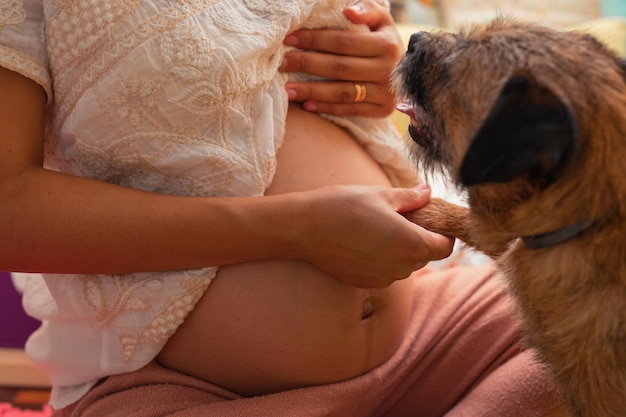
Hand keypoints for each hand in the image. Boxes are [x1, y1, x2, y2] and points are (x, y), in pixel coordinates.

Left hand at [280, 0, 403, 117]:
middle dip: (307, 64)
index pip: (342, 42)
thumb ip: (367, 9)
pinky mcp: (381, 110)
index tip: (289, 40)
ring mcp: (385, 93)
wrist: (407, 71)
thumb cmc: (383, 40)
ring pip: (342, 92)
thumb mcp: (381, 20)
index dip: (314, 40)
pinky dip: (326, 108)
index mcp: (386, 44)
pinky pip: (349, 110)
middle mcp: (387, 70)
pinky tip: (306, 105)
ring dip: (312, 91)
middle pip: (339, 67)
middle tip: (282, 64)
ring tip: (287, 89)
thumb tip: (347, 11)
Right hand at [288, 184, 453, 287]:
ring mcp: (383, 278)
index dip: (443, 233)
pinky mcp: (365, 282)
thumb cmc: (344, 206)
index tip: (432, 219)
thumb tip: (428, 191)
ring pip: (405, 265)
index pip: (445, 247)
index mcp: (412, 244)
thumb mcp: (382, 195)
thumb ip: (411, 197)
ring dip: (401, 249)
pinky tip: (365, 241)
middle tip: (404, 216)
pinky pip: (386, 272)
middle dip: (421, 238)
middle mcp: (401, 267)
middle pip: (425, 256)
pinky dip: (383, 259)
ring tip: (381, 227)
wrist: (304, 228)